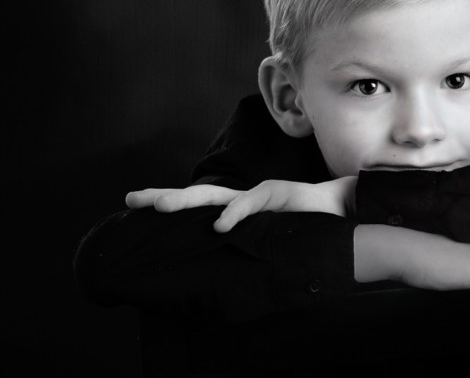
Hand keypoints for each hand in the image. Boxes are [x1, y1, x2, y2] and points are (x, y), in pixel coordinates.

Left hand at [125, 177, 357, 231]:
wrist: (337, 212)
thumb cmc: (303, 229)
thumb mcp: (268, 243)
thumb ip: (246, 251)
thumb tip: (219, 276)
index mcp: (237, 211)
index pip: (197, 207)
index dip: (170, 206)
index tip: (136, 209)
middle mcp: (240, 199)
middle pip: (194, 195)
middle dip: (162, 196)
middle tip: (132, 198)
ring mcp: (256, 194)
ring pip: (213, 194)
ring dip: (186, 200)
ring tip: (161, 207)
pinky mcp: (275, 194)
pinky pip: (249, 203)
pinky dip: (232, 214)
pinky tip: (218, 226)